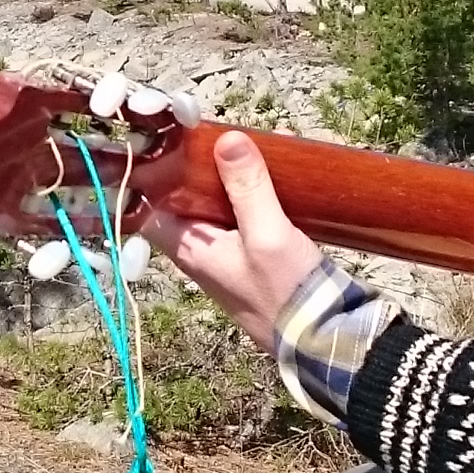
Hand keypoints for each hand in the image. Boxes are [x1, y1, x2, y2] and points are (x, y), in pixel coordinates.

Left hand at [142, 131, 323, 349]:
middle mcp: (202, 253)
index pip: (149, 207)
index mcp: (190, 249)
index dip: (151, 175)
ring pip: (214, 209)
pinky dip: (248, 196)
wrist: (324, 338)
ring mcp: (228, 257)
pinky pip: (240, 219)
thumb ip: (248, 187)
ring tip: (240, 145)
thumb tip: (227, 140)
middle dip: (195, 168)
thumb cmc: (286, 292)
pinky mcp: (254, 259)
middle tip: (211, 133)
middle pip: (183, 203)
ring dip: (224, 181)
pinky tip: (267, 175)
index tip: (165, 140)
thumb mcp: (267, 234)